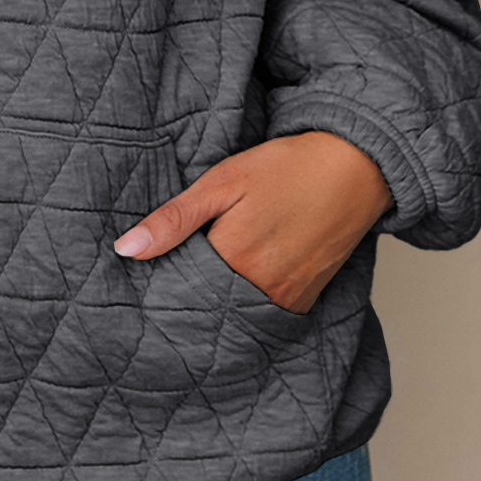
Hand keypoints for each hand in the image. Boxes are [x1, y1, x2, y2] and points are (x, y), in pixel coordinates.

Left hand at [113, 131, 392, 313]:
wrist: (354, 168)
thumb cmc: (285, 168)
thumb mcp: (221, 183)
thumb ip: (174, 219)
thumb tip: (125, 250)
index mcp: (232, 259)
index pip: (178, 288)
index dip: (160, 281)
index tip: (146, 278)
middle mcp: (260, 289)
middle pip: (206, 305)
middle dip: (187, 295)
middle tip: (175, 276)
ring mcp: (287, 298)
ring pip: (235, 310)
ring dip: (218, 299)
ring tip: (204, 277)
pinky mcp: (305, 299)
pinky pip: (265, 312)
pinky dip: (248, 301)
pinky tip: (239, 280)